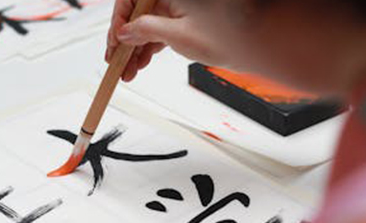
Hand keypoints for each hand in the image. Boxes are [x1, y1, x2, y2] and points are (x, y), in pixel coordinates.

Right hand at [106, 0, 225, 81]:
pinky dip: (146, 49)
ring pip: (143, 26)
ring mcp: (174, 9)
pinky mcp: (179, 21)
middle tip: (114, 61)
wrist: (251, 46)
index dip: (119, 20)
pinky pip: (155, 32)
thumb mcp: (178, 34)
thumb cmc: (227, 34)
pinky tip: (138, 65)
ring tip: (126, 71)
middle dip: (123, 40)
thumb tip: (124, 32)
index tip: (115, 40)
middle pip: (135, 14)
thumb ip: (147, 30)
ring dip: (133, 49)